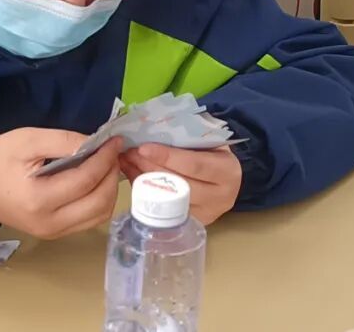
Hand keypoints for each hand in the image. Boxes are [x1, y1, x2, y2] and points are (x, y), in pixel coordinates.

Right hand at [0, 129, 121, 239]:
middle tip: (113, 153)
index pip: (86, 180)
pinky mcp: (54, 234)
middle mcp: (49, 223)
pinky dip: (99, 201)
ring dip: (109, 191)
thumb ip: (61, 140)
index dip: (105, 159)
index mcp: (39, 199)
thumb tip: (95, 144)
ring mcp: (52, 233)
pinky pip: (88, 221)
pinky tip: (96, 182)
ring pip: (98, 216)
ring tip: (107, 166)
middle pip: (98, 203)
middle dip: (111, 175)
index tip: (114, 141)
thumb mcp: (26, 139)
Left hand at [119, 144, 241, 225]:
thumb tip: (148, 131)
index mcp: (227, 171)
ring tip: (126, 162)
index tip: (143, 148)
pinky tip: (132, 175)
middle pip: (179, 185)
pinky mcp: (192, 222)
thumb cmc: (213, 152)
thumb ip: (185, 138)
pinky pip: (163, 208)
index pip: (194, 165)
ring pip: (168, 200)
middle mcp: (220, 196)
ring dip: (143, 179)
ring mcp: (207, 213)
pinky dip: (145, 191)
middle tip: (129, 153)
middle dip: (149, 168)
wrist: (224, 176)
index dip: (167, 157)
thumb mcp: (207, 140)